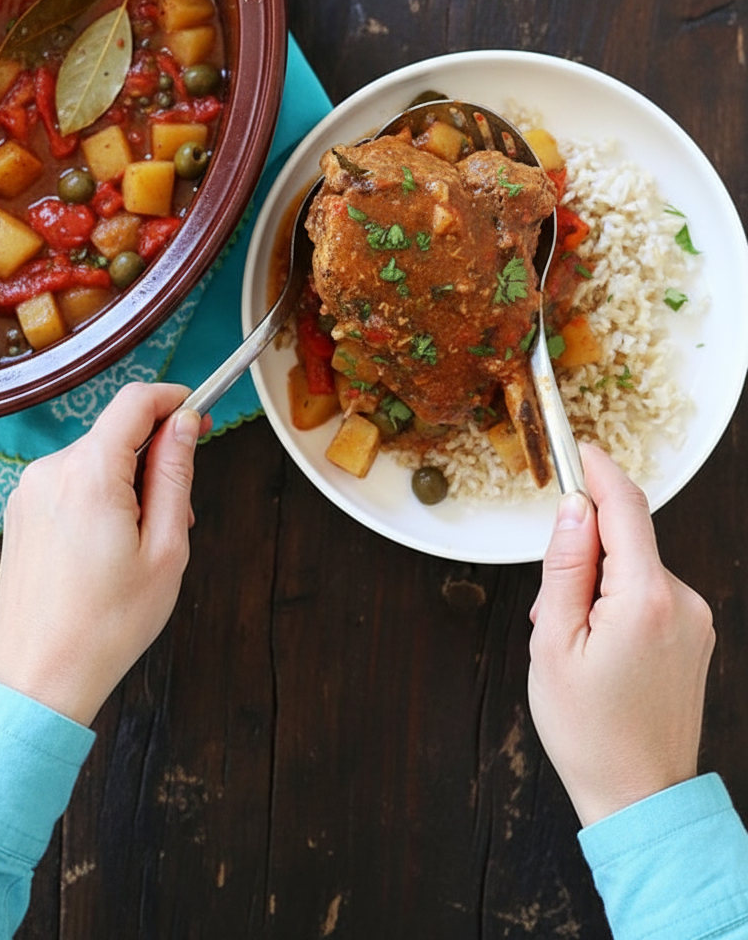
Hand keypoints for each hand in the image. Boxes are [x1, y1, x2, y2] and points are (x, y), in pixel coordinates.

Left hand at [0, 382, 207, 726]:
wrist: (40, 677)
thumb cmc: (107, 625)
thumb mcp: (165, 547)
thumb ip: (175, 475)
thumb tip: (184, 425)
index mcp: (91, 475)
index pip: (135, 402)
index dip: (173, 400)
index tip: (198, 414)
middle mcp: (52, 472)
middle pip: (116, 433)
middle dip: (155, 458)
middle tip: (178, 512)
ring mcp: (29, 491)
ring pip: (95, 460)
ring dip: (127, 483)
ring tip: (143, 544)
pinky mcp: (20, 512)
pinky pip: (71, 483)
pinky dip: (99, 498)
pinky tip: (110, 548)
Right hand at [527, 443, 714, 826]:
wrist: (639, 799)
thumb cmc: (589, 731)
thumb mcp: (553, 643)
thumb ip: (565, 567)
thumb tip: (573, 507)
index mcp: (646, 599)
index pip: (626, 507)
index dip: (599, 470)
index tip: (576, 447)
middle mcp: (682, 601)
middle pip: (626, 538)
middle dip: (582, 551)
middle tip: (550, 606)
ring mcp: (695, 619)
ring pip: (635, 567)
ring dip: (597, 583)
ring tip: (573, 642)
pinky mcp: (695, 635)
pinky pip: (649, 593)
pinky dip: (618, 602)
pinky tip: (598, 648)